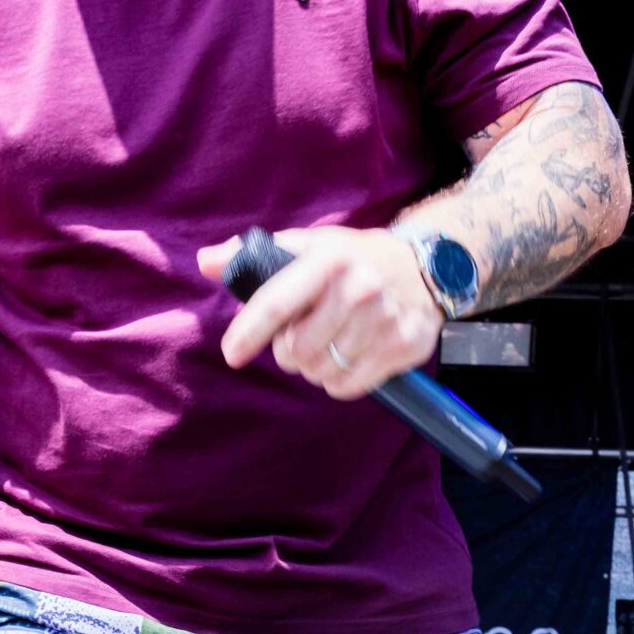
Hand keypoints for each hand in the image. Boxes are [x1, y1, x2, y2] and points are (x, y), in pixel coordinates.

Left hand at [196, 227, 441, 400]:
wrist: (427, 267)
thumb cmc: (353, 259)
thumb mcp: (309, 246)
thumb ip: (255, 255)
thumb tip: (206, 262)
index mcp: (328, 259)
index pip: (276, 304)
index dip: (248, 334)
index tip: (232, 355)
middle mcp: (359, 288)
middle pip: (296, 350)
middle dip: (289, 351)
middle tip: (301, 337)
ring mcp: (384, 320)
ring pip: (321, 372)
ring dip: (314, 366)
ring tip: (328, 343)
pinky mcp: (403, 346)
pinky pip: (349, 386)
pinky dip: (338, 381)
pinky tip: (347, 357)